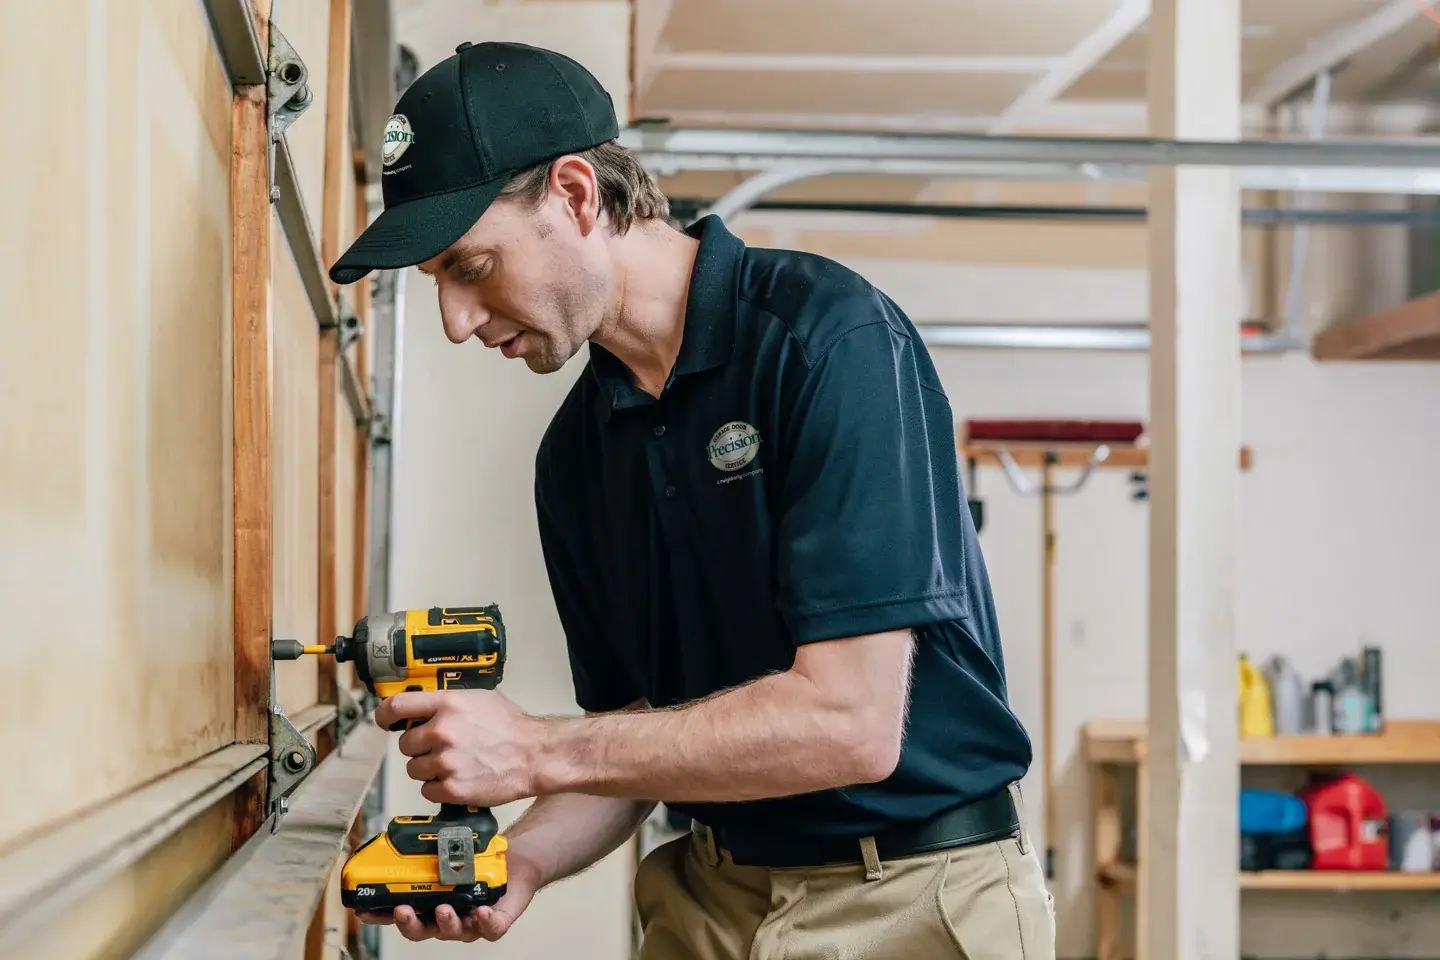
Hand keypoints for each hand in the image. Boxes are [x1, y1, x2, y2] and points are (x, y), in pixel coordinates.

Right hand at [356, 850, 542, 941]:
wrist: (514, 862)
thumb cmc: (479, 860)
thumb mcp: (449, 848)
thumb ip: (427, 843)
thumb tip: (404, 824)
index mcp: (430, 902)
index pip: (400, 913)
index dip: (382, 916)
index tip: (364, 910)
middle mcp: (447, 916)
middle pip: (421, 930)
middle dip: (409, 923)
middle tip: (403, 909)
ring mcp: (471, 922)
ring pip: (454, 931)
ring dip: (445, 922)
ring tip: (443, 908)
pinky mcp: (496, 922)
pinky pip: (490, 928)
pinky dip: (485, 922)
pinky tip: (481, 911)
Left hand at [376, 689, 540, 807]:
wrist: (535, 755)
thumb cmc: (512, 728)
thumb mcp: (479, 699)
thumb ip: (448, 702)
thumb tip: (424, 706)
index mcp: (448, 705)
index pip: (396, 706)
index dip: (384, 715)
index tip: (384, 720)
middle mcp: (442, 731)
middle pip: (406, 744)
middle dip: (420, 747)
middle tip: (442, 748)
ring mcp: (445, 762)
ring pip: (415, 769)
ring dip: (429, 769)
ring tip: (455, 764)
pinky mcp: (451, 788)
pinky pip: (427, 790)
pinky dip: (439, 788)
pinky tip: (458, 779)